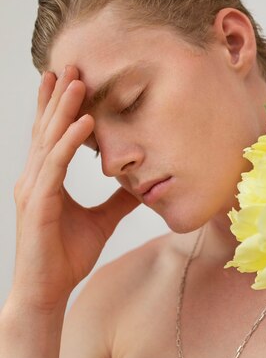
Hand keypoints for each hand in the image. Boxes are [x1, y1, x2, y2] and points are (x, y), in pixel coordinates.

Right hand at [12, 66, 139, 311]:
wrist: (46, 292)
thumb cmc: (66, 257)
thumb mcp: (101, 222)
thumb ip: (117, 201)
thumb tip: (140, 187)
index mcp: (46, 180)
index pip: (52, 136)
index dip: (58, 107)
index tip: (72, 80)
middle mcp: (35, 178)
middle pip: (47, 129)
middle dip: (58, 96)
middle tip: (71, 65)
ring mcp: (34, 189)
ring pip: (49, 140)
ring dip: (63, 109)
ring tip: (78, 81)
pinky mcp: (38, 204)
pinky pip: (56, 165)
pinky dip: (70, 142)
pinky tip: (85, 124)